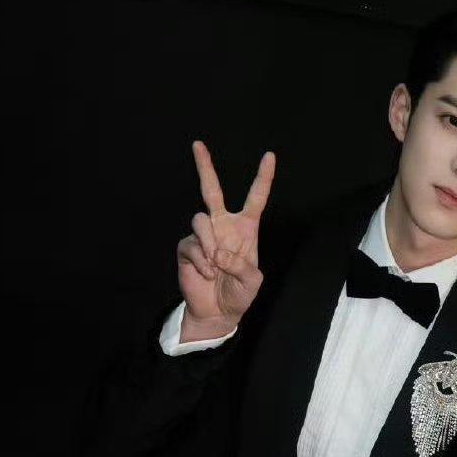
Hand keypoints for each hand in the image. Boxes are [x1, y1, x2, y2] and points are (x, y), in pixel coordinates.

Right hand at [176, 141, 273, 341]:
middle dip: (205, 166)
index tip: (269, 156)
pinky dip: (200, 261)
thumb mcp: (252, 281)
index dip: (263, 177)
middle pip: (212, 189)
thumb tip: (219, 253)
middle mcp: (223, 225)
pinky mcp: (187, 247)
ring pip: (201, 219)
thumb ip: (242, 266)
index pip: (256, 198)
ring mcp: (203, 235)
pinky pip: (191, 244)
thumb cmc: (239, 294)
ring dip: (209, 243)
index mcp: (245, 229)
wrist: (217, 313)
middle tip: (198, 144)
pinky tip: (206, 274)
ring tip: (214, 266)